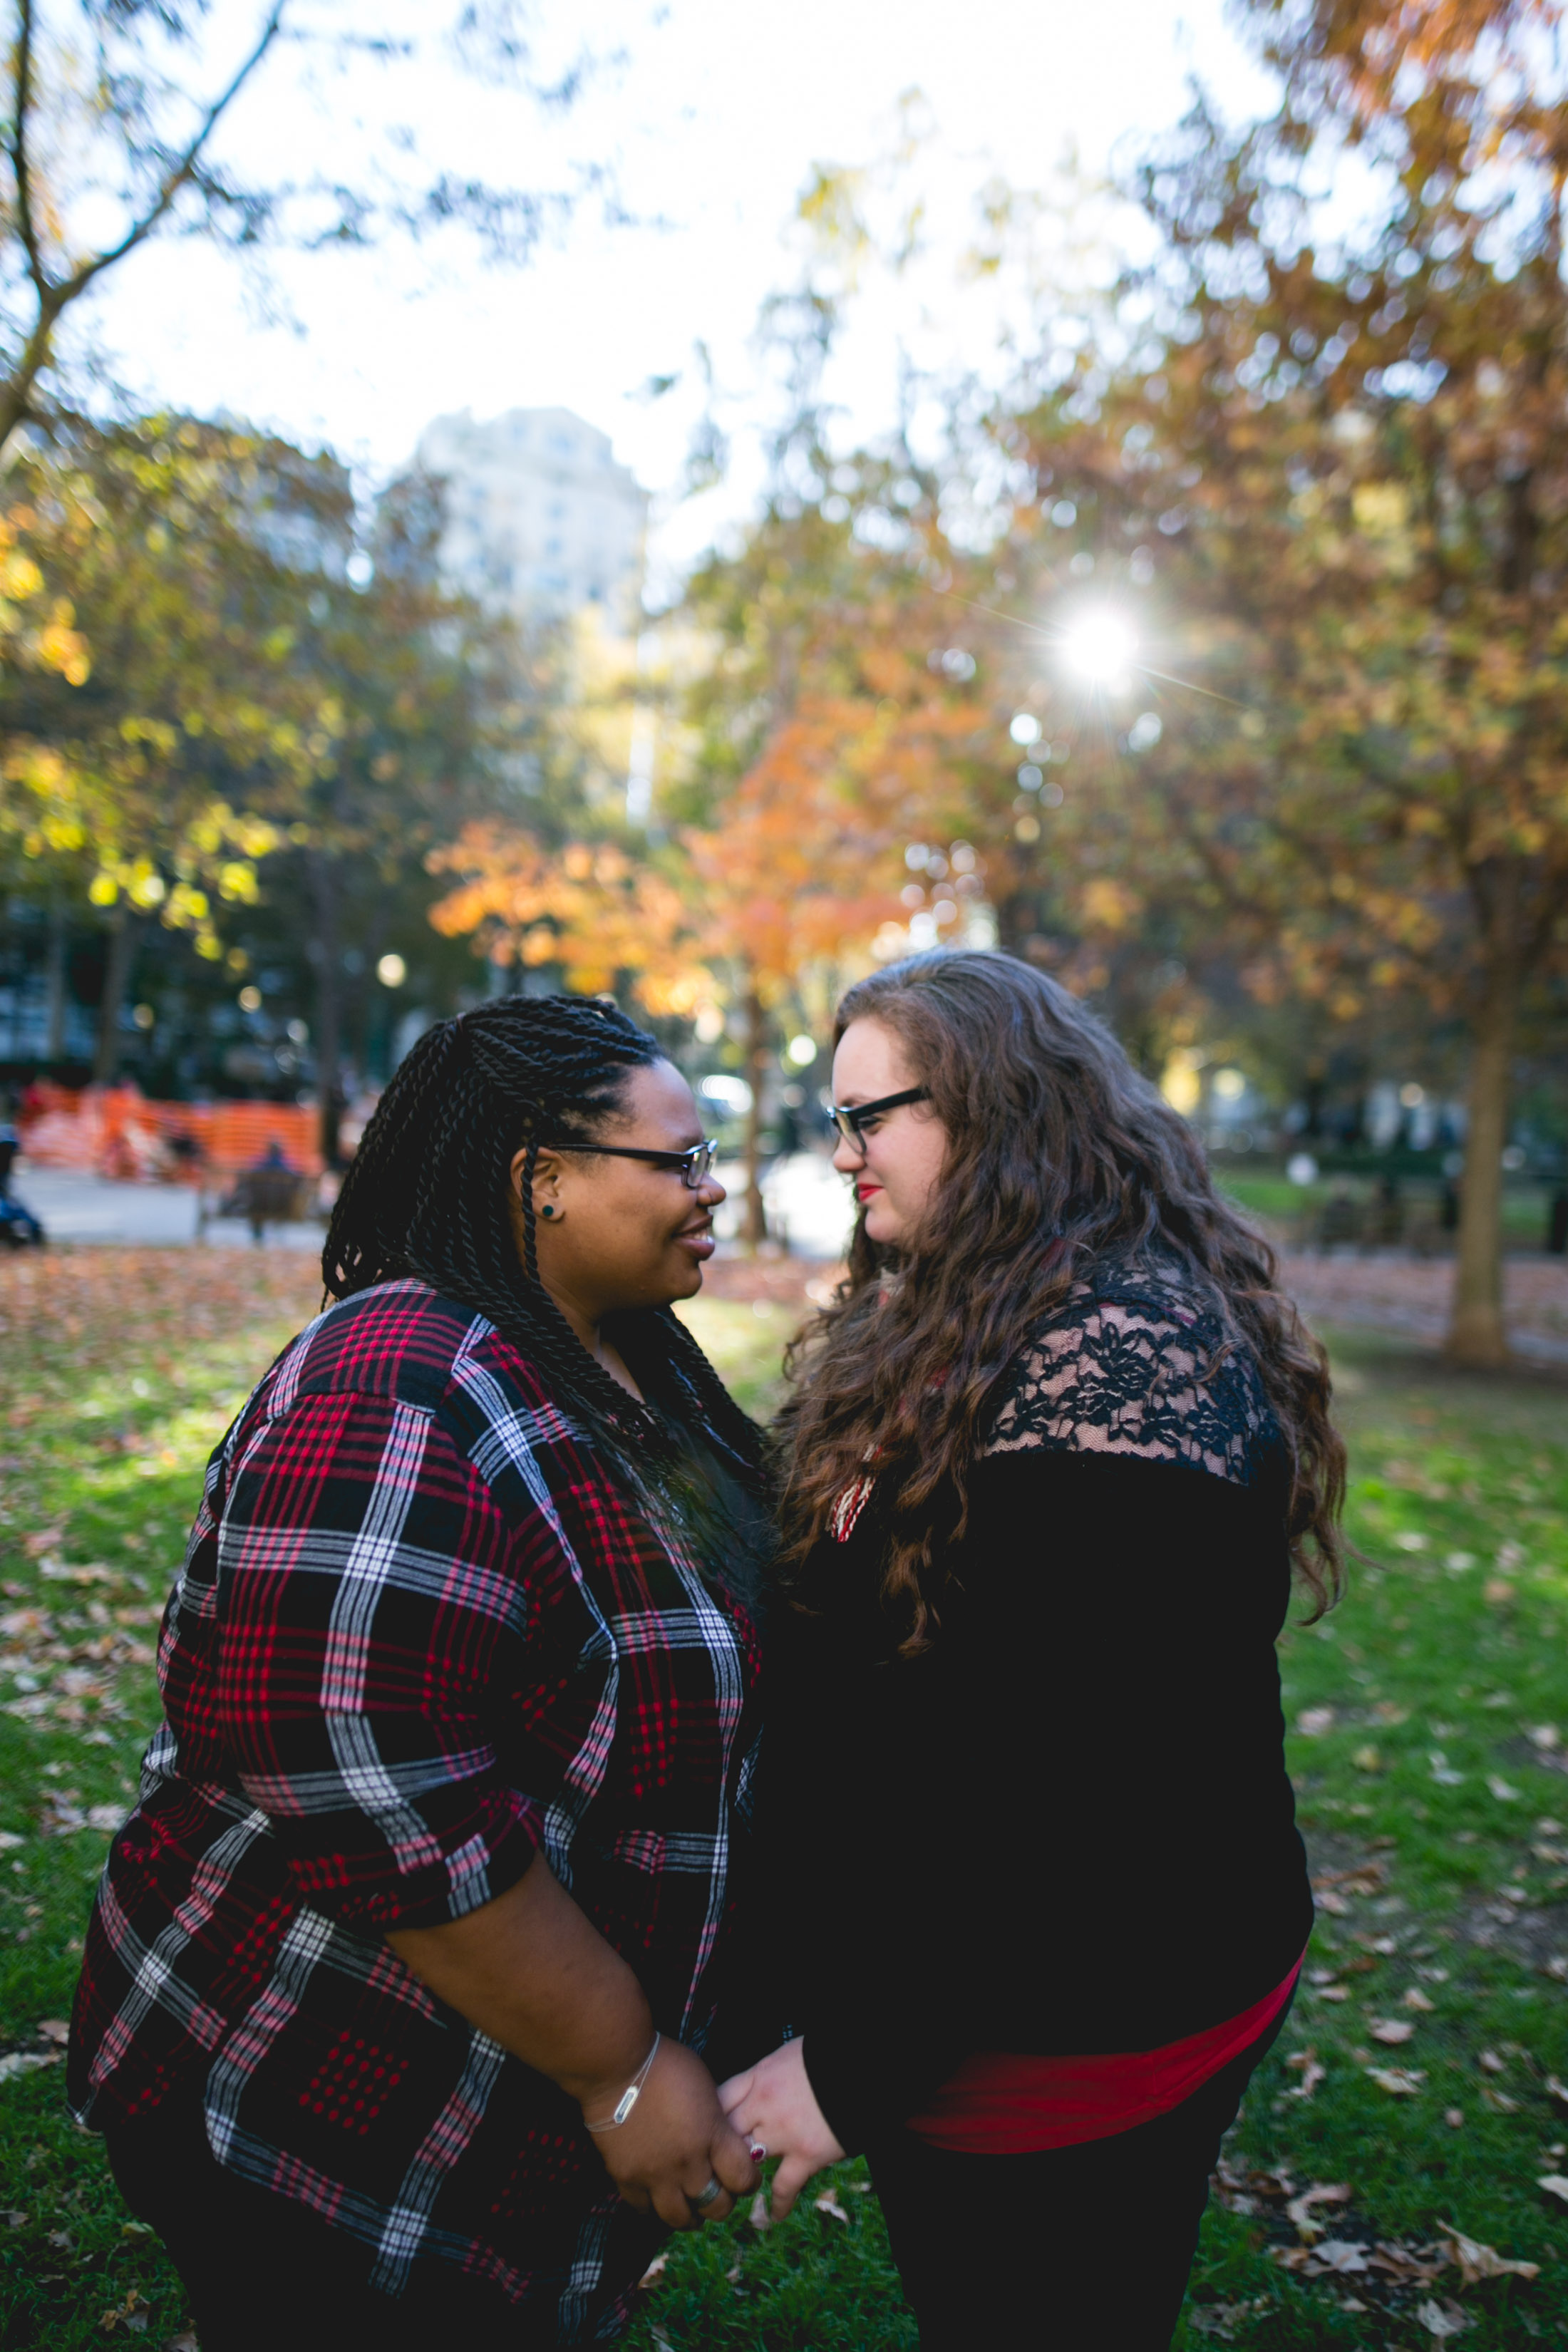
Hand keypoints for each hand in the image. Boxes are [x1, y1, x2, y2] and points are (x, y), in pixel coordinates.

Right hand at [582, 2036, 757, 2230]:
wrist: (616, 2065)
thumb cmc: (666, 2065)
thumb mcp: (706, 2087)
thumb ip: (716, 2121)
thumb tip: (720, 2141)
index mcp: (712, 2136)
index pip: (743, 2179)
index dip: (749, 2182)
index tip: (747, 2178)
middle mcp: (688, 2163)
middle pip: (716, 2206)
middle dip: (723, 2203)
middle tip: (720, 2195)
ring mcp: (655, 2175)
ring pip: (680, 2218)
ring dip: (691, 2216)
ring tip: (691, 2209)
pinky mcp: (626, 2178)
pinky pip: (645, 2210)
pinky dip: (655, 2209)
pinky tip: (659, 2200)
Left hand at [718, 2037, 845, 2219]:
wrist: (860, 2066)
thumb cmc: (825, 2056)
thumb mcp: (786, 2056)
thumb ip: (765, 2076)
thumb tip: (754, 2087)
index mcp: (759, 2076)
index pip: (719, 2099)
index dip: (707, 2116)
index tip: (702, 2129)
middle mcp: (764, 2105)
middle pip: (725, 2133)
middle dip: (715, 2149)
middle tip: (709, 2166)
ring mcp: (783, 2132)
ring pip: (746, 2161)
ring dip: (741, 2175)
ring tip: (736, 2189)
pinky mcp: (806, 2155)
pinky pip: (783, 2187)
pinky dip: (778, 2205)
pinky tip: (773, 2216)